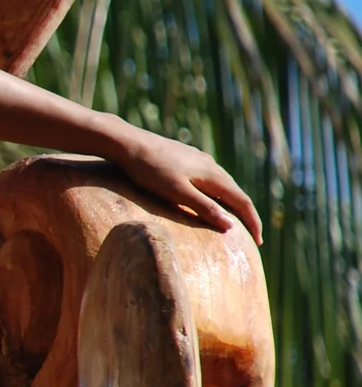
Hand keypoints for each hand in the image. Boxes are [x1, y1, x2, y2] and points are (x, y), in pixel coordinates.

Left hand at [113, 128, 262, 244]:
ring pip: (222, 185)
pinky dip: (216, 194)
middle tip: (250, 237)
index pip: (242, 202)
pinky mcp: (186, 158)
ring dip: (231, 204)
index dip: (253, 222)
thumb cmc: (150, 170)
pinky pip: (209, 179)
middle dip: (245, 215)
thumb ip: (204, 208)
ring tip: (232, 221)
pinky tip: (208, 200)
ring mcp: (198, 160)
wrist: (128, 143)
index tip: (259, 242)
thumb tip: (231, 225)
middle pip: (236, 193)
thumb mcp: (177, 193)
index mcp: (213, 175)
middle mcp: (211, 165)